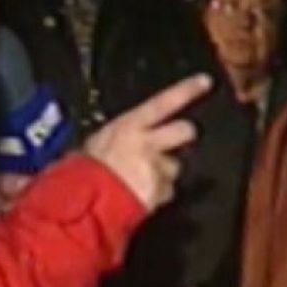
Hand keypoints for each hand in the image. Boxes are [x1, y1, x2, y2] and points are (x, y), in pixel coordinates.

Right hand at [83, 74, 211, 210]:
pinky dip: (157, 194)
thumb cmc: (81, 172)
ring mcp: (157, 168)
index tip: (206, 81)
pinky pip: (166, 192)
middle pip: (185, 130)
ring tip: (141, 178)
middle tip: (176, 141)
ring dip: (164, 171)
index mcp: (129, 126)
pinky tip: (140, 196)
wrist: (82, 204)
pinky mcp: (161, 191)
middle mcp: (149, 144)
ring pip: (175, 167)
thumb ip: (115, 139)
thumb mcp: (92, 145)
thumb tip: (119, 140)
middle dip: (184, 135)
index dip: (186, 91)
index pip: (163, 102)